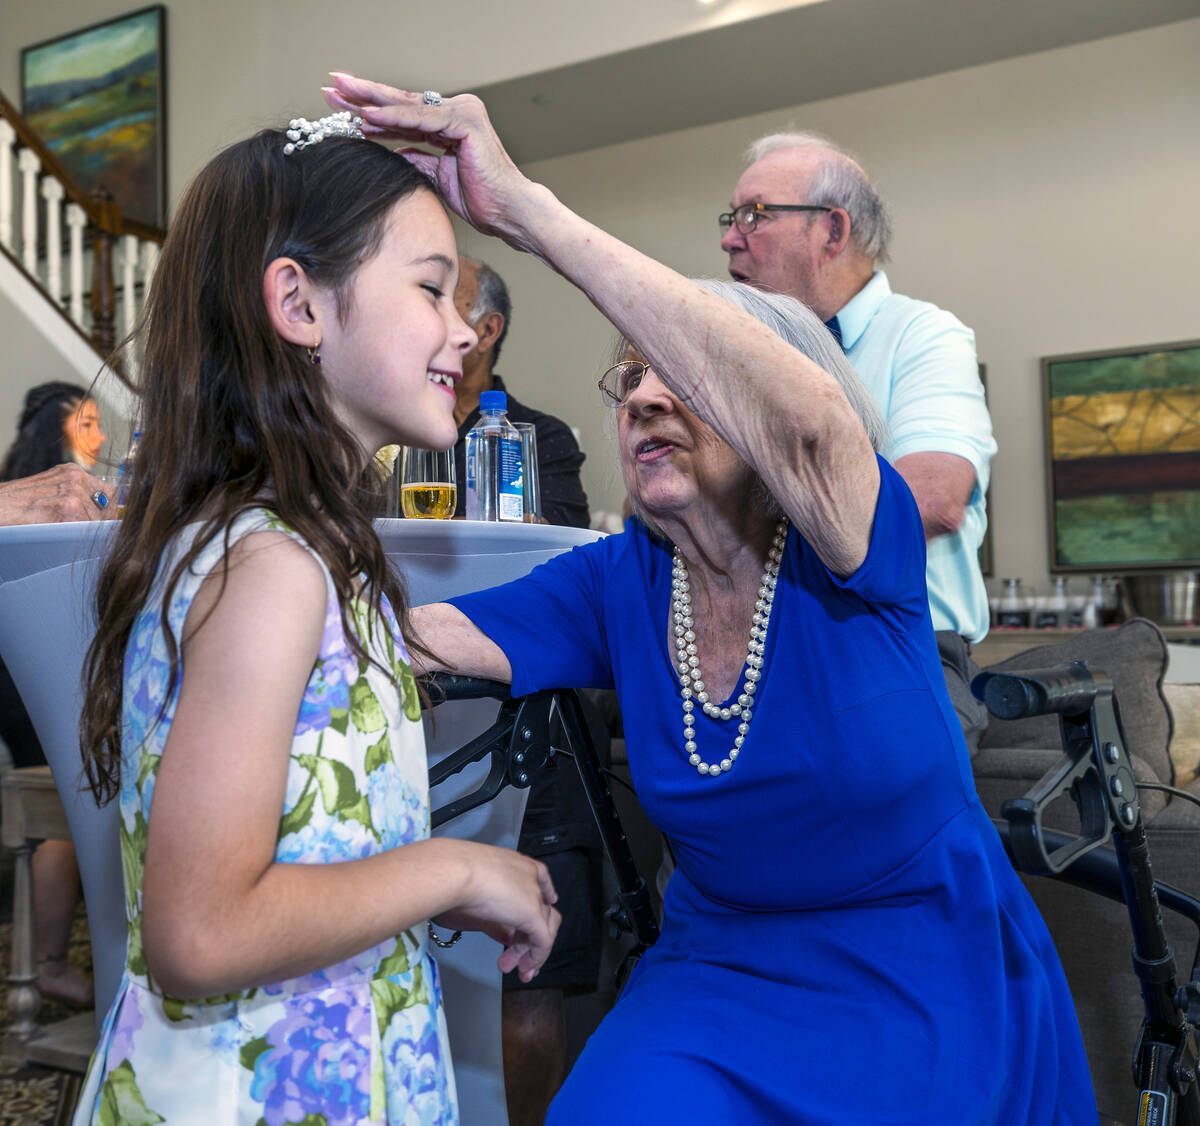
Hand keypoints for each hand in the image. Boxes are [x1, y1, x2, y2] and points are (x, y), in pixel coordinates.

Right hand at [0, 464, 114, 525]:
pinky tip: (57, 534)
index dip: (108, 512)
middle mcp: (75, 477)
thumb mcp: (47, 494)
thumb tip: (104, 517)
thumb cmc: (14, 507)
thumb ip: (74, 499)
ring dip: (86, 532)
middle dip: (100, 523)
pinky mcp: (68, 506)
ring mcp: (73, 490)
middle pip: (109, 507)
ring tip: (60, 532)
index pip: (110, 493)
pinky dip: (78, 536)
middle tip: (80, 532)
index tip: (102, 525)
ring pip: (99, 520)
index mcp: (72, 472)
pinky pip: (89, 527)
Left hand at [322, 74, 544, 254]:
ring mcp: (463, 112)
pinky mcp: (466, 122)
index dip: (371, 110)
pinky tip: (369, 115)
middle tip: (332, 85)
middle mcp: (457, 111)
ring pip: (408, 106)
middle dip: (364, 95)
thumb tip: (394, 154)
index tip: (341, 105)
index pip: (404, 114)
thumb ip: (419, 160)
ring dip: (372, 101)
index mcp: (450, 124)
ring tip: (342, 95)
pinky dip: (394, 118)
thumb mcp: (438, 178)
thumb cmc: (482, 200)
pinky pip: (422, 119)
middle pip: (402, 103)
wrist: (509, 213)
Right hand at [434, 842, 560, 981]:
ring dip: (531, 950)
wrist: (452, 872)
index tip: (535, 917)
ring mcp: (533, 895)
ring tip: (518, 968)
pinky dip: (536, 957)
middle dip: (529, 938)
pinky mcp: (533, 914)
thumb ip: (494, 921)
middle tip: (511, 957)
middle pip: (541, 910)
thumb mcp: (474, 903)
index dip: (537, 904)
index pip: (536, 887)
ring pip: (545, 926)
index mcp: (514, 867)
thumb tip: (507, 937)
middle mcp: (528, 877)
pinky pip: (543, 940)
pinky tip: (524, 967)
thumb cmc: (451, 881)